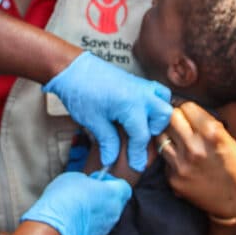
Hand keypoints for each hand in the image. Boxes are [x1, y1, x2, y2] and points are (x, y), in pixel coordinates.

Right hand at [20, 170, 131, 234]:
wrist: (53, 229)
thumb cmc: (65, 200)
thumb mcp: (74, 177)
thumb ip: (87, 181)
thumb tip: (87, 185)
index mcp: (114, 195)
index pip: (124, 187)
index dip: (111, 181)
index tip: (97, 179)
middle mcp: (114, 214)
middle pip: (115, 202)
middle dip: (103, 195)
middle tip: (86, 191)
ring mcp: (104, 229)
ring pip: (105, 216)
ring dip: (95, 210)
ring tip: (77, 205)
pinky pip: (95, 227)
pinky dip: (88, 222)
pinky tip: (73, 217)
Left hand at [43, 52, 171, 171]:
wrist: (72, 68)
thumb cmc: (80, 92)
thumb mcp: (92, 121)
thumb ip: (107, 141)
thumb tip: (111, 160)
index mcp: (131, 105)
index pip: (141, 136)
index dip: (137, 154)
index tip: (136, 166)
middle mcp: (141, 93)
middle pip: (163, 115)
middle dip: (155, 131)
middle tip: (138, 140)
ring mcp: (140, 85)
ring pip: (163, 99)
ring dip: (158, 114)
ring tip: (142, 123)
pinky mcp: (135, 81)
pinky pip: (155, 91)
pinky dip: (154, 102)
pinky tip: (138, 112)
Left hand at [156, 102, 235, 218]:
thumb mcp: (230, 140)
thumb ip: (208, 125)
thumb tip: (188, 112)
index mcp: (211, 133)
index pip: (186, 106)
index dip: (187, 109)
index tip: (189, 113)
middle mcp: (194, 147)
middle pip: (170, 118)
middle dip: (175, 118)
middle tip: (181, 124)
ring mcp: (181, 164)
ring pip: (160, 137)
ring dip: (168, 136)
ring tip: (178, 139)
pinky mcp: (174, 179)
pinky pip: (165, 158)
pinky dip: (171, 156)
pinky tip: (181, 159)